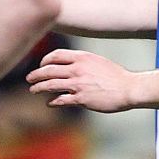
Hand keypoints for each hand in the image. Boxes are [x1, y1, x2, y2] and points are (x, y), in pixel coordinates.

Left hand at [27, 48, 141, 112]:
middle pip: (48, 70)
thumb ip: (81, 61)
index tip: (41, 65)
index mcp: (81, 57)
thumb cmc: (115, 75)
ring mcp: (78, 84)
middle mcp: (77, 69)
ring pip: (50, 84)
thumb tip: (68, 65)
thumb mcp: (97, 61)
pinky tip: (49, 103)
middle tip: (29, 78)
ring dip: (39, 87)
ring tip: (33, 90)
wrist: (128, 88)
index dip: (44, 60)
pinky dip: (52, 101)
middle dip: (36, 74)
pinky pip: (61, 99)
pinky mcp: (81, 98)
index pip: (55, 55)